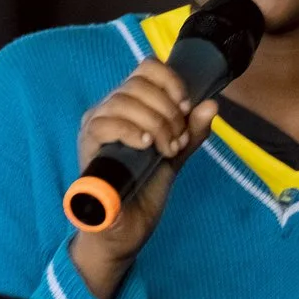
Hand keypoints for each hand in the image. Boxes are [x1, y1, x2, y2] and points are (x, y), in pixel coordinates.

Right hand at [70, 60, 218, 298]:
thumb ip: (191, 131)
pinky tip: (146, 146)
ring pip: (124, 101)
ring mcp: (95, 127)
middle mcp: (109, 110)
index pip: (146, 68)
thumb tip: (211, 104)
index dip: (171, 81)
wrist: (126, 230)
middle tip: (177, 141)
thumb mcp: (175, 156)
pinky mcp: (87, 148)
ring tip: (165, 150)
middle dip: (168, 111)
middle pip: (139, 83)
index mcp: (130, 106)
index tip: (186, 107)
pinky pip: (104, 123)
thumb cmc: (144, 190)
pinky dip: (131, 131)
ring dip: (155, 123)